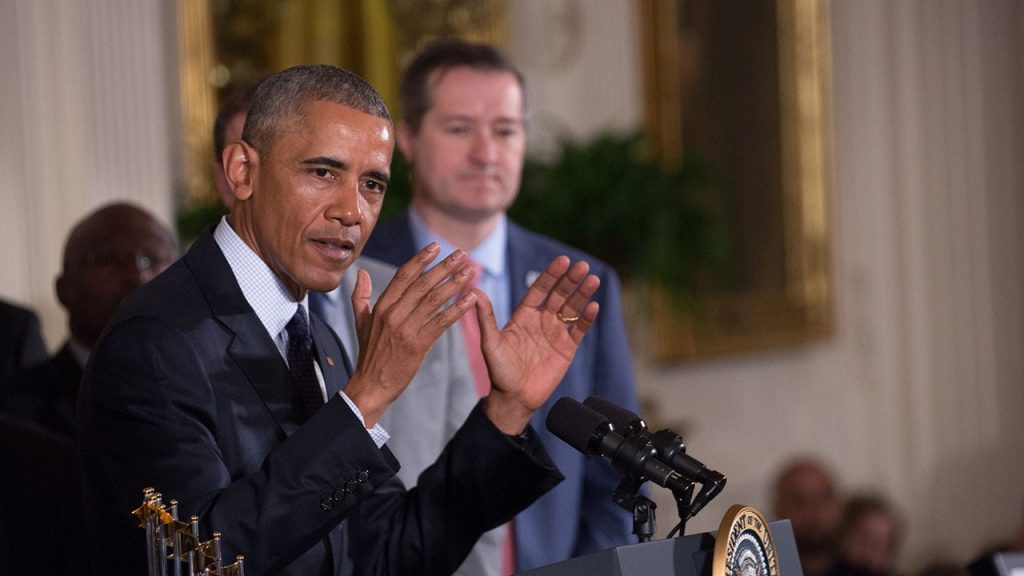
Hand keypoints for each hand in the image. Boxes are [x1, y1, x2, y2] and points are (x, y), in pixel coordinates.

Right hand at [344, 243, 476, 425]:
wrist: (371, 385)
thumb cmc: (369, 354)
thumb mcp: (360, 322)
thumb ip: (360, 296)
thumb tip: (361, 272)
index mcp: (382, 306)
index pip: (404, 275)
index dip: (421, 259)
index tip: (436, 246)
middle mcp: (393, 313)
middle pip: (423, 283)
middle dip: (444, 266)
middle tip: (462, 254)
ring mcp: (406, 328)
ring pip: (434, 299)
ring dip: (455, 283)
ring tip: (470, 271)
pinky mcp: (418, 344)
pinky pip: (442, 321)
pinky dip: (458, 308)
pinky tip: (471, 299)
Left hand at [477, 256, 599, 433]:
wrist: (513, 399)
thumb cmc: (499, 371)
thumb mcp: (490, 343)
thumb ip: (486, 317)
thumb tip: (475, 292)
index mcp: (524, 315)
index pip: (540, 289)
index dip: (551, 275)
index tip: (562, 260)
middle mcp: (541, 320)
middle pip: (559, 295)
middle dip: (570, 280)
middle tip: (582, 266)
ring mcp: (556, 333)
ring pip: (572, 309)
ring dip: (582, 294)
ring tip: (592, 280)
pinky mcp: (567, 348)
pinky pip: (579, 330)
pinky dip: (586, 318)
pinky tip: (593, 306)